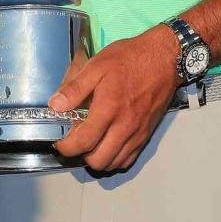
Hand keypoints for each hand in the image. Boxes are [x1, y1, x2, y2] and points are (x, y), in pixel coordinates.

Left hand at [50, 24, 180, 171]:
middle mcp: (124, 126)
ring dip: (98, 158)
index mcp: (109, 108)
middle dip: (81, 156)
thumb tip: (56, 105)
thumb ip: (76, 87)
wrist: (164, 58)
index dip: (67, 147)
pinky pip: (129, 159)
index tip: (59, 142)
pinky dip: (115, 158)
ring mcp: (137, 132)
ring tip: (90, 142)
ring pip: (114, 163)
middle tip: (74, 141)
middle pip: (98, 160)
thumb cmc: (129, 58)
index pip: (84, 142)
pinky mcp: (146, 133)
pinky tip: (108, 143)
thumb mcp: (97, 65)